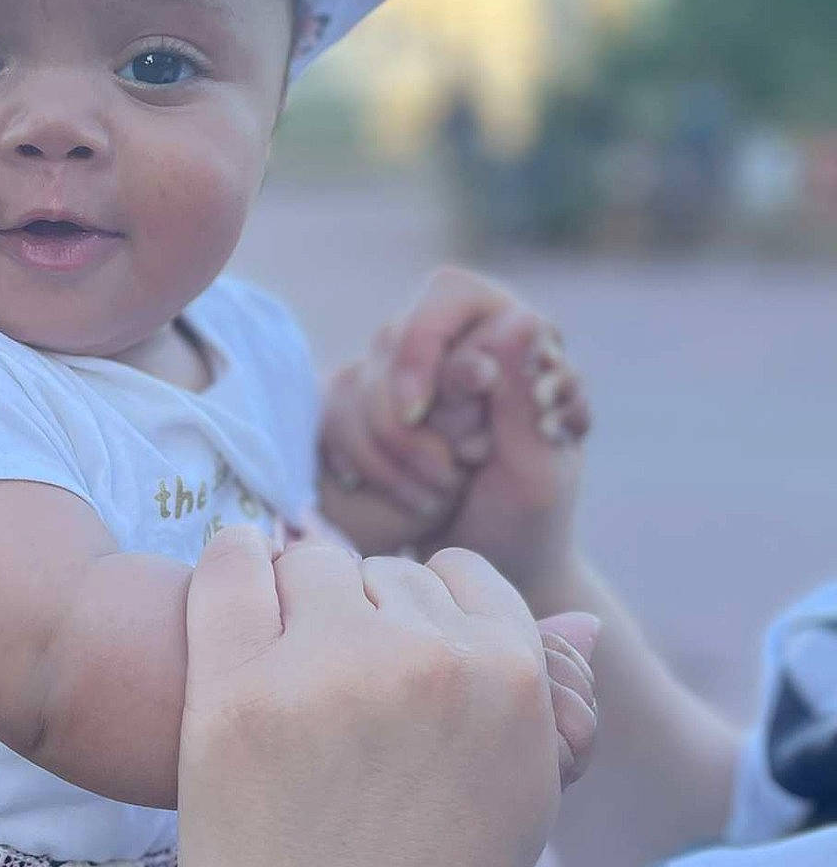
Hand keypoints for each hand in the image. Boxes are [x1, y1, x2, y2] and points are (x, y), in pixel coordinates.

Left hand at [179, 527, 596, 866]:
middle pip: (382, 572)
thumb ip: (540, 700)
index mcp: (508, 677)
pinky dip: (231, 561)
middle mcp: (423, 659)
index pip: (462, 576)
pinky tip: (232, 584)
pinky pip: (229, 563)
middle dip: (361, 617)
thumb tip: (581, 623)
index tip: (394, 665)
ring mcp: (324, 672)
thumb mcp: (518, 800)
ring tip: (285, 676)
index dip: (424, 617)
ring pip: (309, 563)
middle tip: (334, 694)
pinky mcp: (233, 694)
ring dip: (296, 601)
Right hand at [318, 267, 590, 593]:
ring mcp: (403, 373)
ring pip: (354, 384)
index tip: (419, 412)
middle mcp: (455, 341)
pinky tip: (396, 496)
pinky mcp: (364, 408)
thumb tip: (521, 318)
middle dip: (409, 423)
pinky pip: (331, 417)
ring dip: (390, 455)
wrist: (488, 569)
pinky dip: (360, 465)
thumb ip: (522, 394)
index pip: (447, 298)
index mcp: (513, 335)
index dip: (423, 349)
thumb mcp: (536, 466)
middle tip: (457, 473)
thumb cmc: (527, 519)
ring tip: (441, 497)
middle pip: (392, 341)